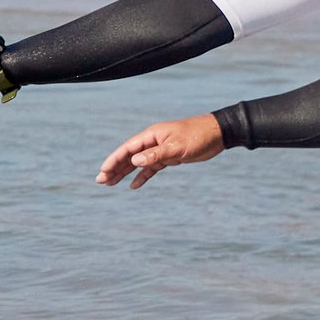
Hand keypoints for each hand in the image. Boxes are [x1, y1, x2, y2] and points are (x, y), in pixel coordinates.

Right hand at [97, 113, 224, 187]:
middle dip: (115, 168)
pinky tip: (134, 186)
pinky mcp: (169, 157)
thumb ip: (155, 155)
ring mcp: (160, 150)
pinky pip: (151, 168)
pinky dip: (143, 176)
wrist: (217, 134)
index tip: (103, 171)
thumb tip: (134, 162)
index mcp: (152, 135)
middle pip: (129, 156)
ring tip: (111, 183)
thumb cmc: (197, 136)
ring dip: (125, 173)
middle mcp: (153, 142)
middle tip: (101, 181)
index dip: (114, 160)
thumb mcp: (176, 147)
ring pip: (138, 163)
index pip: (127, 149)